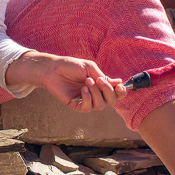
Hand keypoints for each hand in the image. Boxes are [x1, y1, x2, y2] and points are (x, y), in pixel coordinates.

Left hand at [7, 51, 125, 111]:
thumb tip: (119, 82)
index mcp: (101, 85)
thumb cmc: (71, 66)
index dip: (121, 92)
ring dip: (96, 93)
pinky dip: (88, 98)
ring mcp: (86, 100)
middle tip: (99, 80)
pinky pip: (87, 108)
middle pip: (112, 101)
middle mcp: (96, 94)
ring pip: (101, 106)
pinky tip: (83, 89)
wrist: (53, 69)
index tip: (119, 86)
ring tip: (87, 82)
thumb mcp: (89, 68)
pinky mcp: (76, 105)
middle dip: (108, 91)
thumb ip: (103, 76)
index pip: (116, 93)